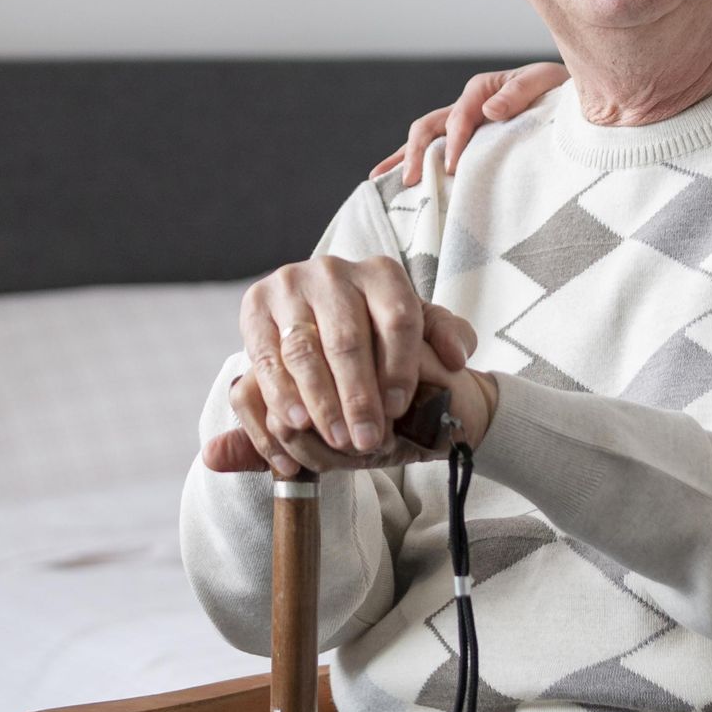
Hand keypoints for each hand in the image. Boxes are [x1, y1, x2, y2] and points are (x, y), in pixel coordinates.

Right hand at [199, 255, 488, 474]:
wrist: (322, 316)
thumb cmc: (379, 329)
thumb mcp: (419, 327)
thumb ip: (447, 335)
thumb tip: (456, 357)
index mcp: (381, 272)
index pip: (398, 317)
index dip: (400, 365)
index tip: (399, 408)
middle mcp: (334, 271)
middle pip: (348, 338)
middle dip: (358, 396)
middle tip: (367, 440)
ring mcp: (292, 286)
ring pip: (304, 350)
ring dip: (319, 400)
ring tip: (333, 439)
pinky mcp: (256, 306)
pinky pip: (264, 357)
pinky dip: (278, 396)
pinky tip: (294, 427)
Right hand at [368, 61, 570, 183]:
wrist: (575, 99)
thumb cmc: (558, 89)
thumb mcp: (544, 81)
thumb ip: (518, 93)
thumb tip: (489, 111)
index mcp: (482, 90)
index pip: (458, 118)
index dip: (452, 143)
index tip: (450, 169)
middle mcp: (467, 106)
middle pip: (429, 126)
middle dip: (415, 153)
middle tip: (409, 181)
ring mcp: (465, 124)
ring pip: (424, 138)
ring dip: (402, 157)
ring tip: (378, 179)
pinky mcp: (469, 141)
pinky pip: (436, 150)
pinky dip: (414, 162)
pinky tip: (396, 181)